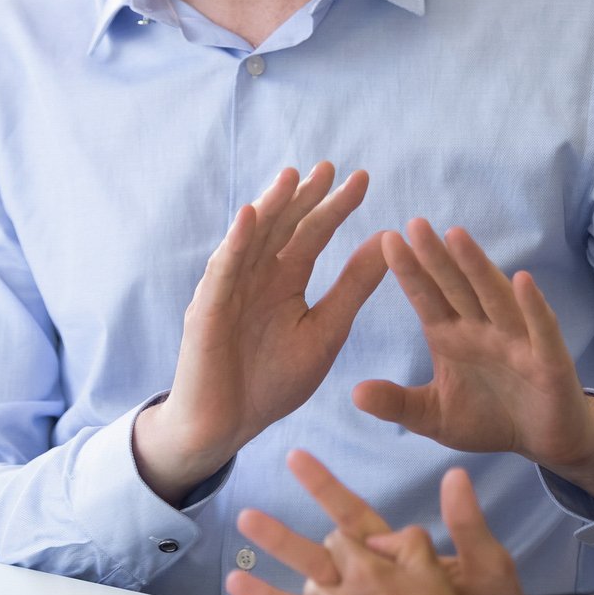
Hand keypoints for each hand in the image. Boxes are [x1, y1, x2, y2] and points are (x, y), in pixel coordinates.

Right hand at [134, 164, 386, 502]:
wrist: (227, 428)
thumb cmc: (272, 382)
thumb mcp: (326, 330)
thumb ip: (353, 288)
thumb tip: (387, 242)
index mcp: (285, 281)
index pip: (312, 234)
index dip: (335, 206)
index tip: (363, 178)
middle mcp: (256, 277)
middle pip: (282, 227)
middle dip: (304, 196)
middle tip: (330, 166)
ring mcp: (228, 290)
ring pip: (251, 239)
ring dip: (270, 207)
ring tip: (292, 176)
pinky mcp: (206, 310)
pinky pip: (222, 271)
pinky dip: (235, 243)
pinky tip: (250, 216)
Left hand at [230, 451, 542, 594]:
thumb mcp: (477, 566)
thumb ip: (451, 525)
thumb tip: (447, 482)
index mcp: (377, 571)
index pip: (345, 530)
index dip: (329, 503)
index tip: (299, 463)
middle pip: (308, 562)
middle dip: (277, 537)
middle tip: (248, 519)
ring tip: (234, 579)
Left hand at [354, 221, 593, 504]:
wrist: (541, 440)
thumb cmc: (488, 419)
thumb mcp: (434, 416)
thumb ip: (398, 403)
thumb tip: (354, 393)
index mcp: (452, 336)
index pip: (427, 298)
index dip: (410, 271)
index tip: (387, 241)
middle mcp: (483, 329)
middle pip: (456, 287)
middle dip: (436, 257)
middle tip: (414, 223)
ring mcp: (517, 340)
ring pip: (494, 297)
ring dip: (477, 267)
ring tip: (457, 236)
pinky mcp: (548, 359)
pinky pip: (540, 329)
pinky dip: (532, 306)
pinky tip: (522, 280)